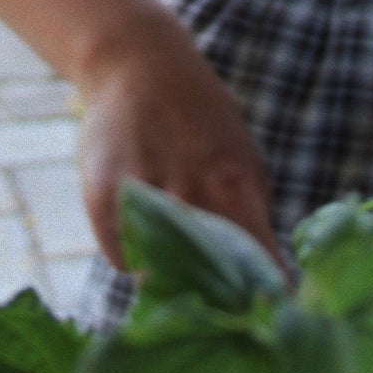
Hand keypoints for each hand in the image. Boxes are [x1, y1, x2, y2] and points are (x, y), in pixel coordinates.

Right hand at [75, 2, 278, 270]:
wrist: (140, 62)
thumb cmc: (202, 119)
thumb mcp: (243, 159)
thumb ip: (252, 216)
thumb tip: (270, 278)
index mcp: (235, 184)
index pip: (259, 265)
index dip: (263, 296)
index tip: (261, 310)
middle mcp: (190, 190)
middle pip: (205, 280)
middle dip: (210, 293)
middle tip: (210, 290)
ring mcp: (143, 192)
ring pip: (158, 273)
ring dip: (166, 273)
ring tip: (171, 253)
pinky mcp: (101, 194)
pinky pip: (122, 256)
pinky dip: (132, 254)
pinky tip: (140, 230)